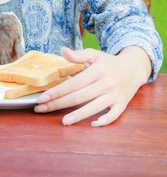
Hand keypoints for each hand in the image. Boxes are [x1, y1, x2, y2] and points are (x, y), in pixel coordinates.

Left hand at [34, 46, 151, 126]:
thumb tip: (62, 50)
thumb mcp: (94, 54)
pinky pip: (114, 115)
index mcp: (97, 70)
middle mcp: (106, 83)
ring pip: (94, 107)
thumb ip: (78, 55)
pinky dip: (105, 120)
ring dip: (78, 116)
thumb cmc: (108, 62)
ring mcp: (114, 95)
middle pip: (79, 97)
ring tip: (63, 122)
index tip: (43, 97)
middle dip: (59, 104)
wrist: (133, 68)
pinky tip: (93, 125)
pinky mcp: (121, 104)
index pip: (73, 83)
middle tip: (42, 110)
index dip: (57, 91)